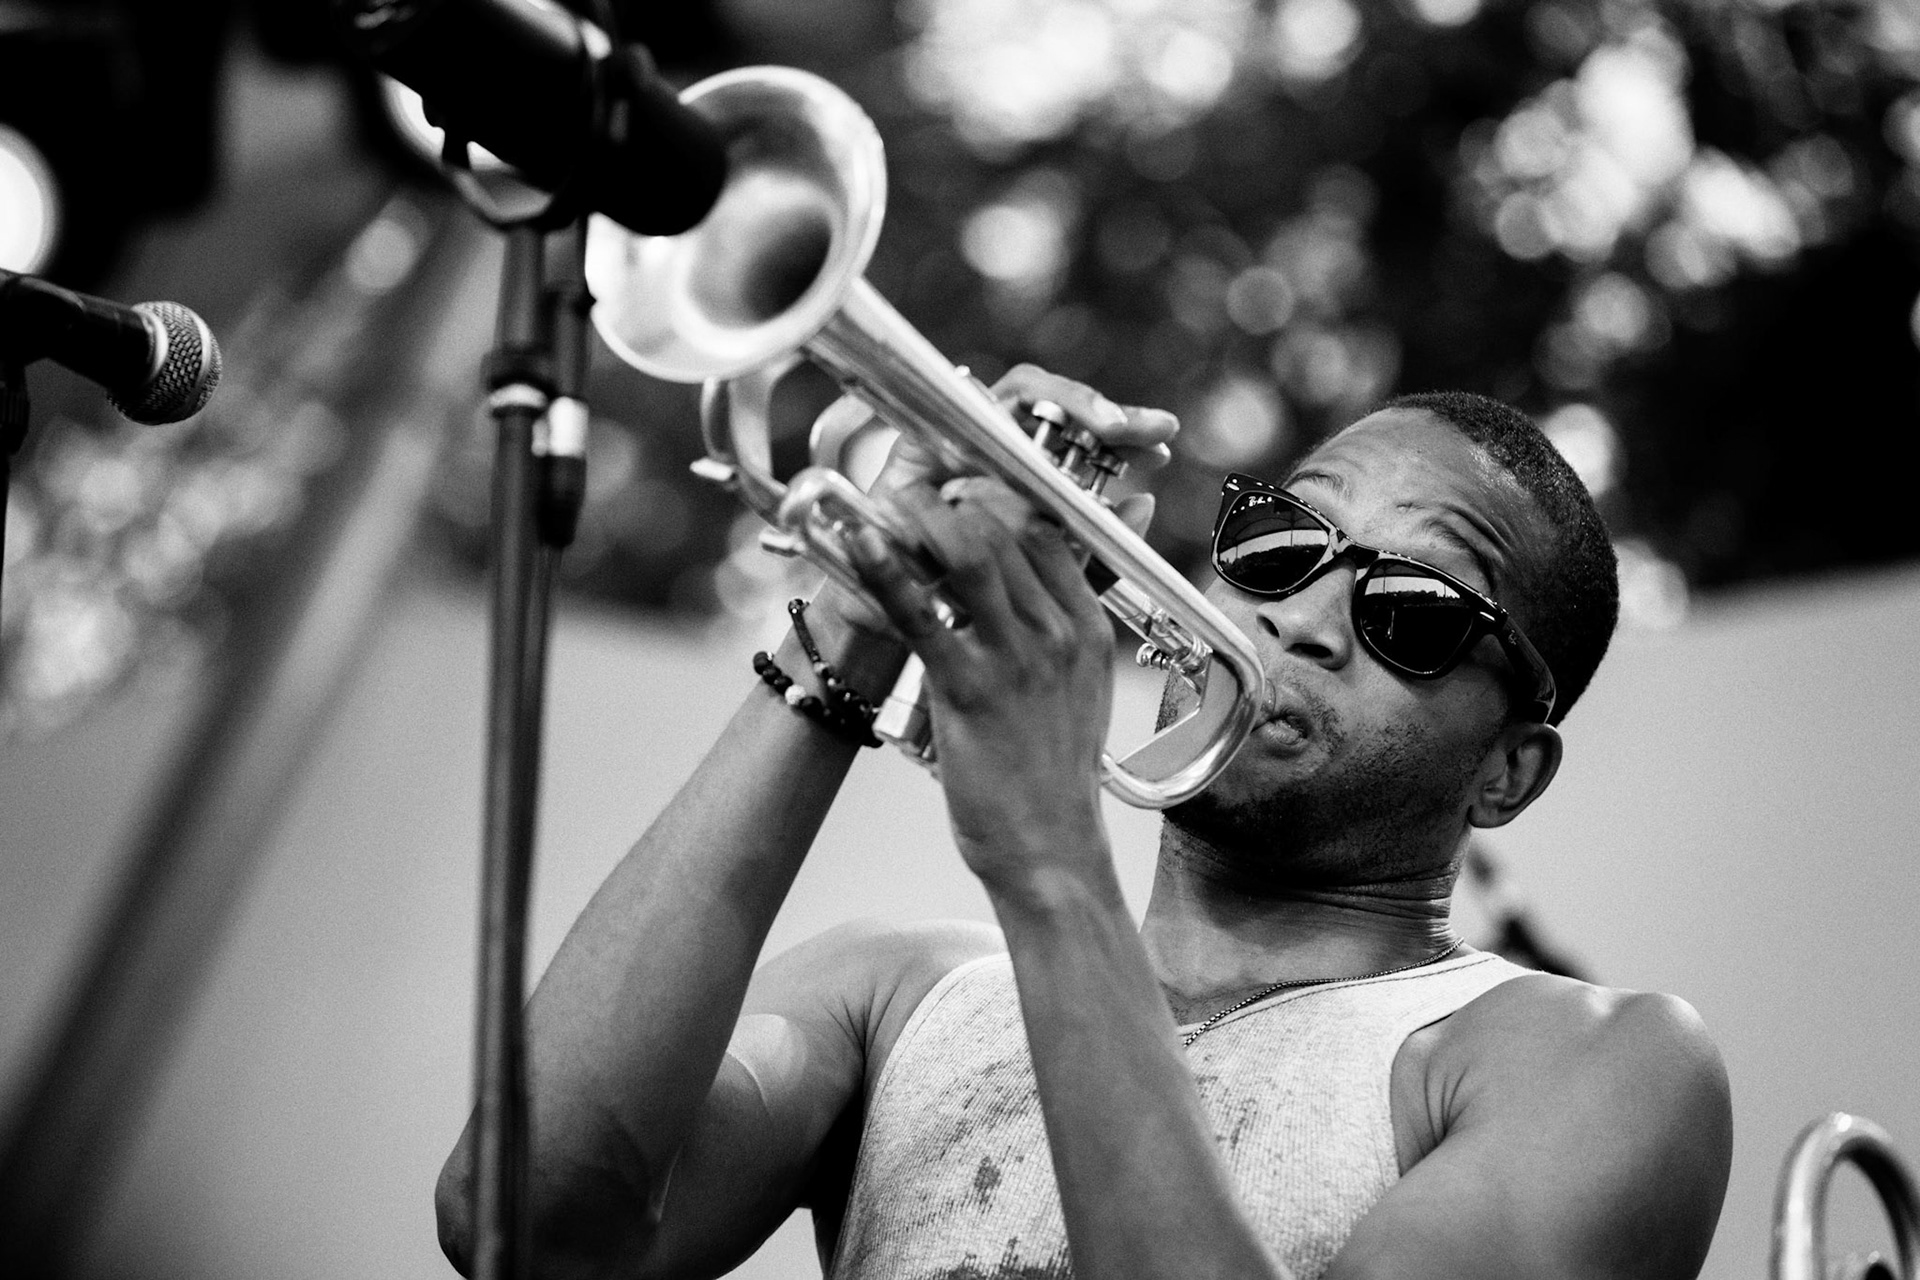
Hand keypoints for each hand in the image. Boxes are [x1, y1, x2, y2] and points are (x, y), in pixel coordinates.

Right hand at [809, 365, 1176, 638]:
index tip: (1161, 446)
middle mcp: (991, 450)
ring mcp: (954, 440)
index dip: (1121, 432)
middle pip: (1051, 403)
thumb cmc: (966, 606)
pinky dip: (1000, 410)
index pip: (1079, 436)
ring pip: (1014, 395)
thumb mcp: (1043, 581)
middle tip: (1140, 427)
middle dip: (1100, 411)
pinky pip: (962, 410)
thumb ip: (1091, 551)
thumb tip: (1144, 504)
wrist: (890, 628)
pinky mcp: (916, 440)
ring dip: (1065, 402)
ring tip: (1106, 425)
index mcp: (1026, 478)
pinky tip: (1021, 431)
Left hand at [848, 473, 1116, 892]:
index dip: (997, 498)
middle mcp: (1057, 633)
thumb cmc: (1052, 776)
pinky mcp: (969, 688)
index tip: (959, 490)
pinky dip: (886, 570)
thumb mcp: (1076, 693)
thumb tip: (1037, 598)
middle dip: (953, 499)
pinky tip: (858, 543)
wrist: (1051, 849)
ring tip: (885, 503)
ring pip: (970, 553)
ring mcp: (1017, 658)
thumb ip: (1060, 636)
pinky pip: (923, 612)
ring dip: (920, 517)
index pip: (1046, 531)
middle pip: (1006, 529)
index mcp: (1086, 628)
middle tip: (913, 491)